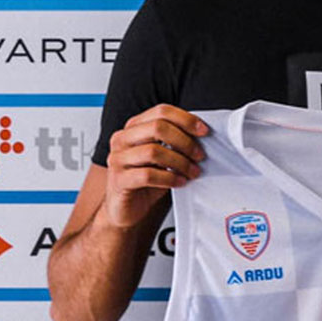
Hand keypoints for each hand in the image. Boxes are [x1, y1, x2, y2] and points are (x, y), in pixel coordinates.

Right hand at [103, 104, 207, 227]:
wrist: (127, 208)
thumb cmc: (146, 181)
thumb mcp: (162, 156)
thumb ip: (174, 142)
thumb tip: (201, 134)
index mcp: (134, 127)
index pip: (161, 111)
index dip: (186, 119)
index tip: (203, 131)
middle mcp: (122, 139)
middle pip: (157, 127)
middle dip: (185, 141)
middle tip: (199, 155)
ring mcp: (118, 159)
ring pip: (153, 151)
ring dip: (180, 162)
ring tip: (193, 172)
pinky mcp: (118, 180)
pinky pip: (147, 175)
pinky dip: (169, 178)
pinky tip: (180, 182)